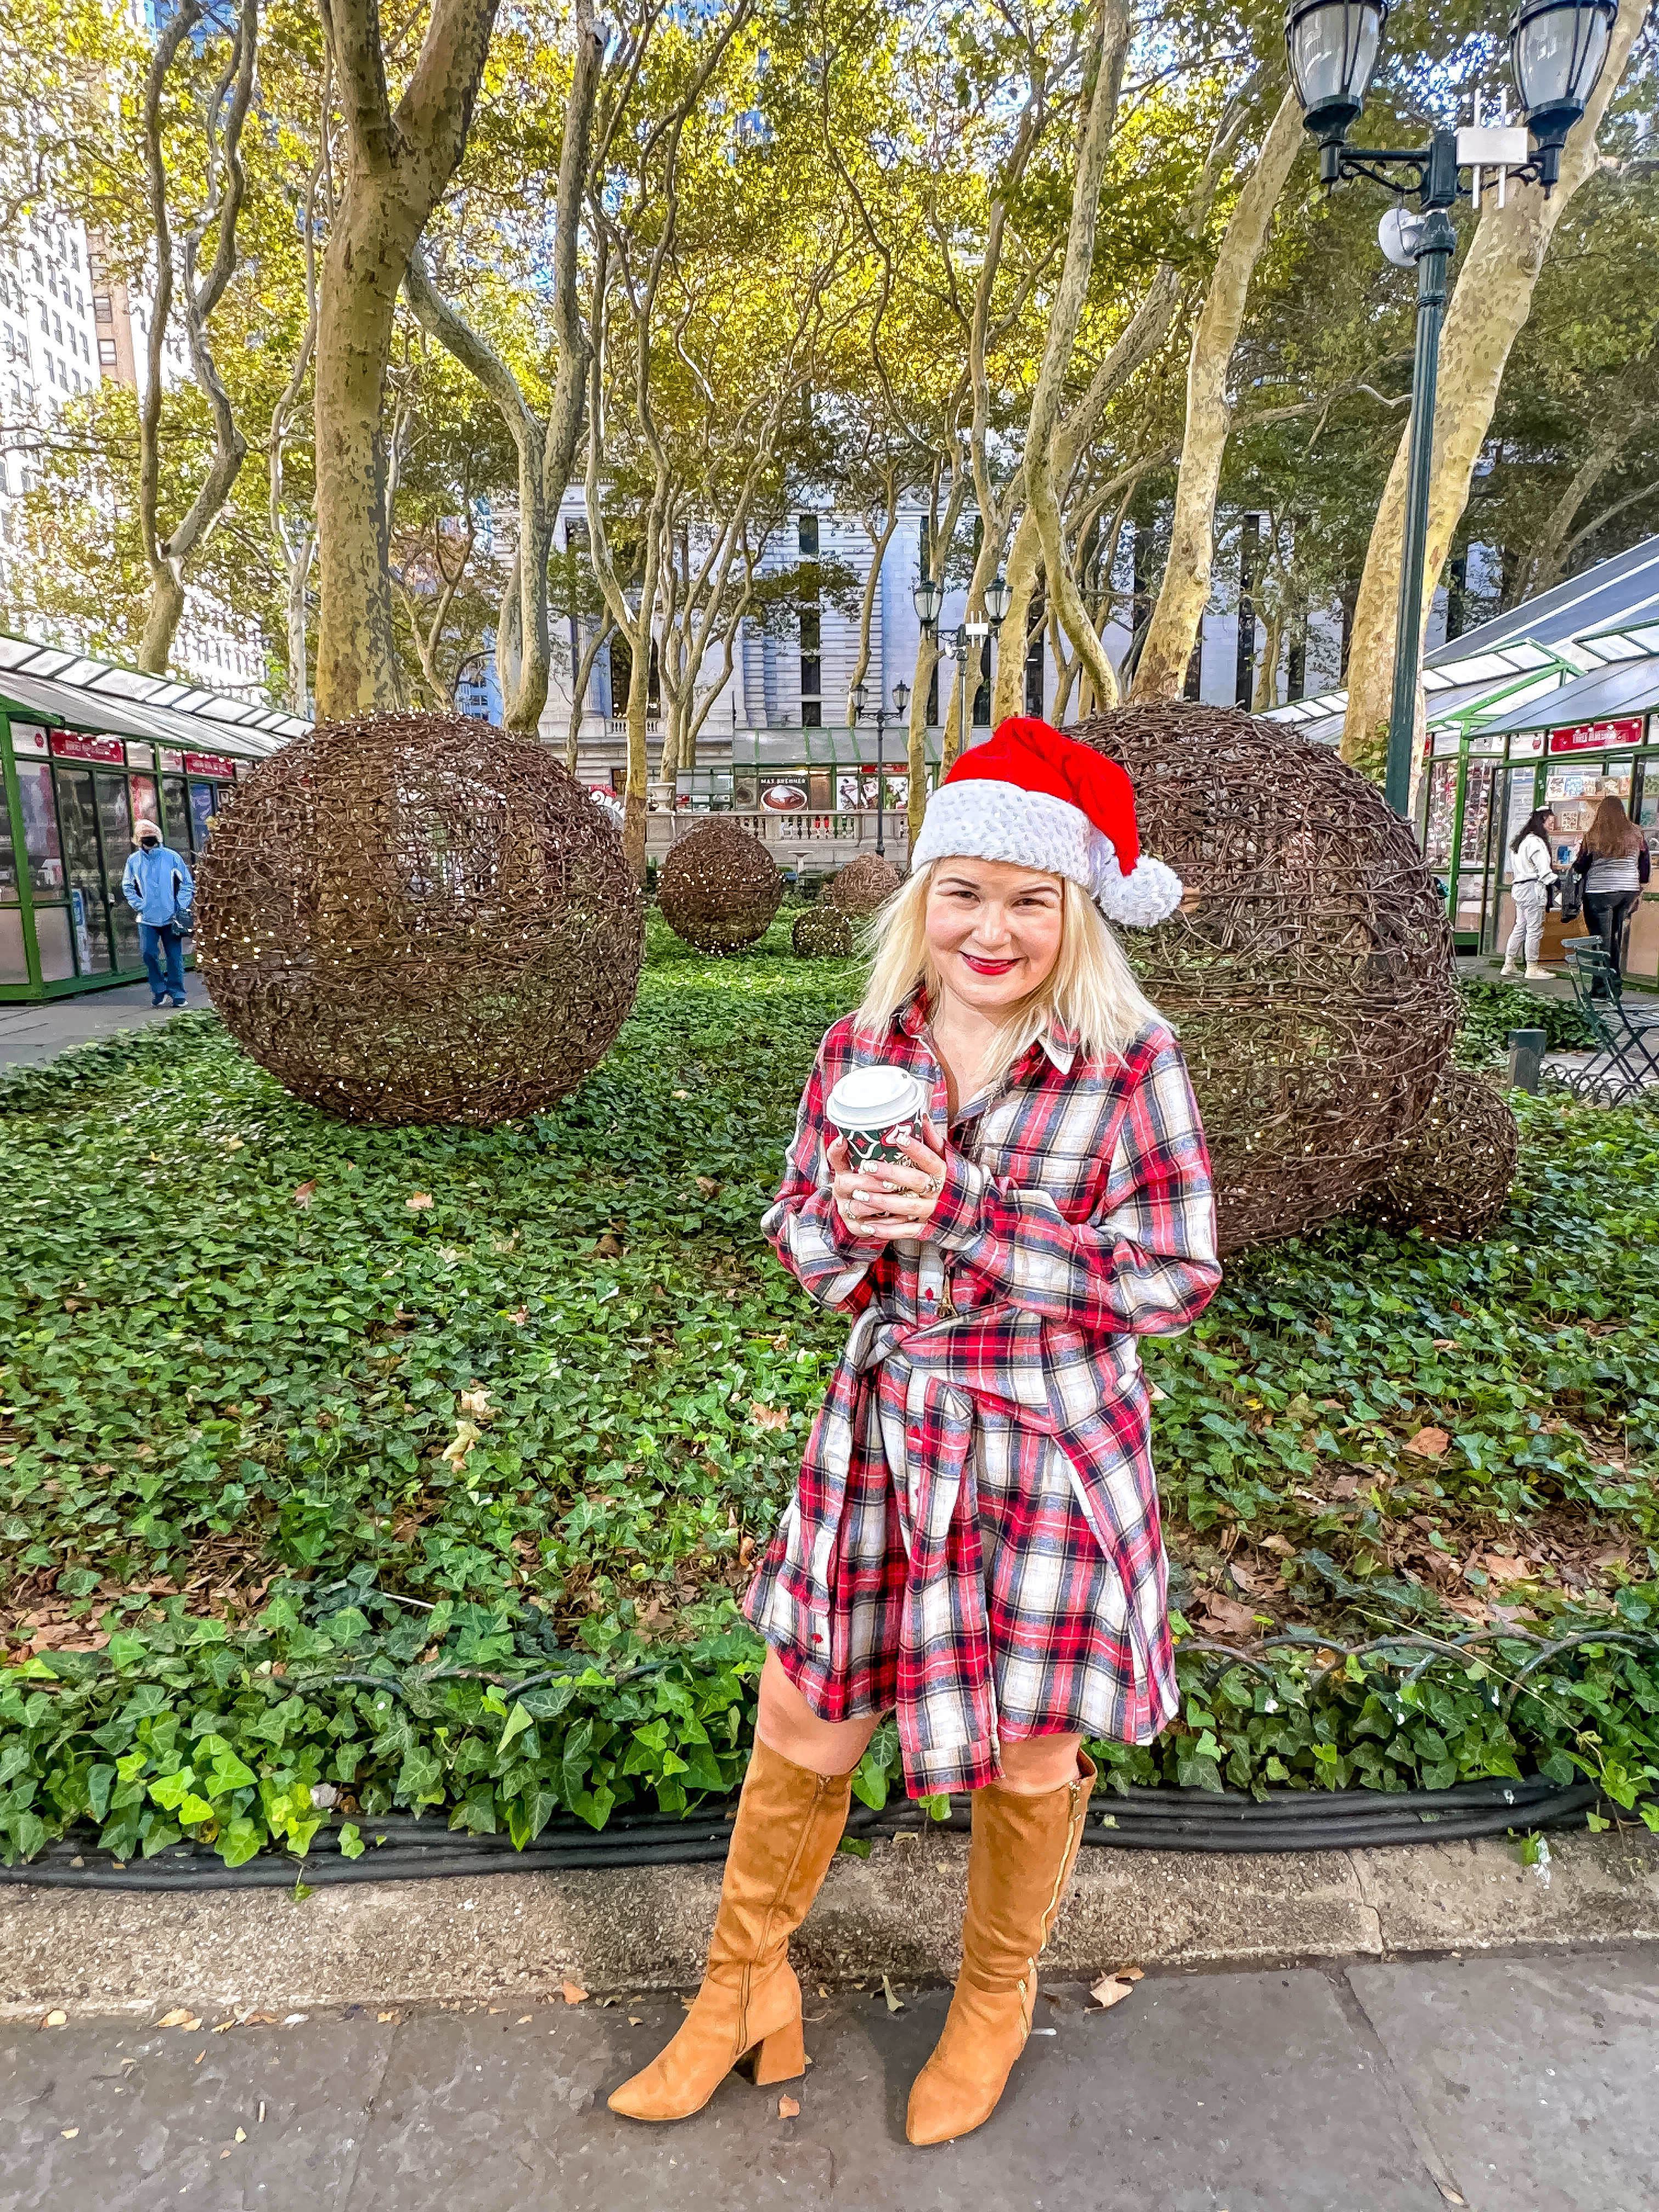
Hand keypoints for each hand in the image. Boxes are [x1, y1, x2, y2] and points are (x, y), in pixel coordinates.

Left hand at [829, 1124, 948, 1243]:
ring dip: (882, 1202)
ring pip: (906, 1207)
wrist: (965, 1211)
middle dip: (890, 1174)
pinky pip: (904, 1231)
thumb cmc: (949, 1180)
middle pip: (915, 1182)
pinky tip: (868, 1226)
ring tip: (860, 1195)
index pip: (930, 1159)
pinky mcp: (923, 1228)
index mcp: (943, 1173)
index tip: (898, 1137)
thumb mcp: (945, 1159)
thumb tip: (922, 1118)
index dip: (915, 1149)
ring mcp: (930, 1212)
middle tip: (868, 1166)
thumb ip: (933, 1141)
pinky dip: (886, 1230)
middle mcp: (937, 1192)